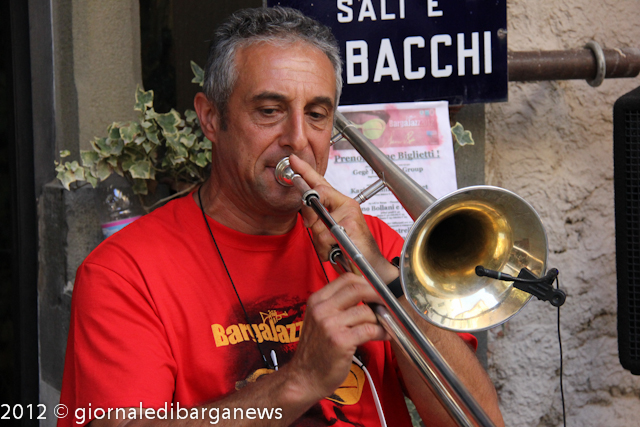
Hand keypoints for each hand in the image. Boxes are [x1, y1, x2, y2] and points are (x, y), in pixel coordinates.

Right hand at [285, 273, 389, 401]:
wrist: (304, 378)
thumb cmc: (316, 350)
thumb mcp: (319, 320)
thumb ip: (337, 305)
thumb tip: (367, 294)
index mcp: (316, 301)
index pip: (346, 279)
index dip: (366, 283)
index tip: (376, 290)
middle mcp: (321, 310)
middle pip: (357, 289)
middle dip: (378, 294)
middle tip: (387, 303)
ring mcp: (330, 325)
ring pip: (366, 311)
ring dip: (380, 318)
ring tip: (384, 325)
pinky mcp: (340, 341)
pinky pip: (369, 330)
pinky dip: (381, 332)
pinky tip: (384, 335)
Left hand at [288, 154, 396, 281]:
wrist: (371, 266)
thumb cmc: (350, 249)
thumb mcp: (329, 233)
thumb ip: (317, 220)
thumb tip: (306, 214)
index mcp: (340, 203)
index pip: (320, 183)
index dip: (305, 171)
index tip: (293, 160)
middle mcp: (346, 205)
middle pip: (315, 198)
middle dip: (311, 220)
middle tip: (320, 233)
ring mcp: (350, 214)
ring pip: (318, 223)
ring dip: (320, 242)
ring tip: (333, 248)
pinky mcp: (351, 225)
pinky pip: (326, 235)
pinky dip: (327, 248)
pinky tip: (337, 252)